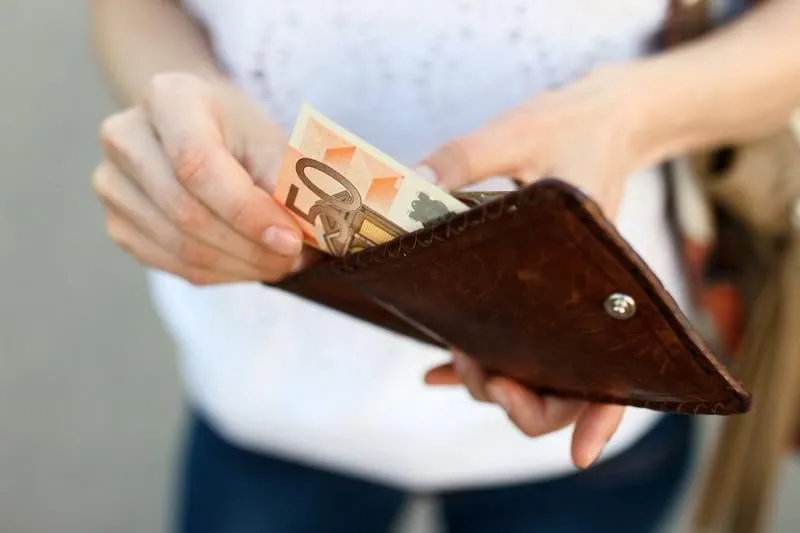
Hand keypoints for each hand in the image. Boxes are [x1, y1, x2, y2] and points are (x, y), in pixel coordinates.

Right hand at [92, 72, 313, 284]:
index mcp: (167, 99)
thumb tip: (306, 225)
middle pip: (187, 213)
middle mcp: (126, 138)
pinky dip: (221, 274)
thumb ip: (288, 178)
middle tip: (295, 258)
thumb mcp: (271, 138)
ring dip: (241, 266)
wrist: (193, 131)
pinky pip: (173, 265)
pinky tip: (250, 264)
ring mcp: (113, 184)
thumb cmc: (238, 132)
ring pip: (181, 248)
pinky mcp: (118, 224)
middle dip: (251, 247)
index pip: (198, 165)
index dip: (246, 211)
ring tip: (280, 262)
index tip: (290, 239)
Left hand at [420, 66, 650, 468]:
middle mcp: (587, 299)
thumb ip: (466, 158)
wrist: (604, 116)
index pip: (616, 366)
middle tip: (475, 370)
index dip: (603, 416)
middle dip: (521, 401)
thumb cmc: (575, 125)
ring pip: (536, 371)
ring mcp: (562, 299)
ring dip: (493, 381)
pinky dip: (477, 362)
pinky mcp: (540, 290)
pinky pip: (515, 340)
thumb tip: (406, 186)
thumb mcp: (520, 132)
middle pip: (568, 387)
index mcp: (599, 273)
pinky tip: (436, 368)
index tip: (579, 456)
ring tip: (449, 361)